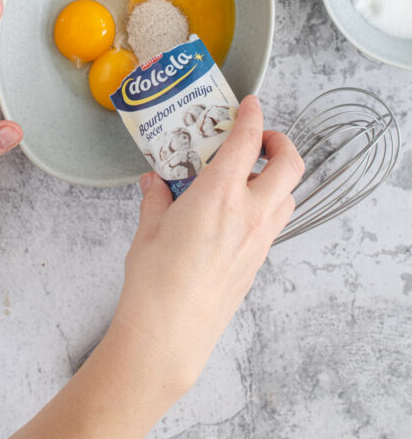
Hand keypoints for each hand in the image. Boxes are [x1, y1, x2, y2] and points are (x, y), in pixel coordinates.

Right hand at [0, 97, 302, 438]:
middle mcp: (248, 214)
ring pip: (288, 196)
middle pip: (289, 166)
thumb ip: (157, 197)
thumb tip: (156, 182)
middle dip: (280, 142)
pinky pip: (274, 224)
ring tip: (251, 174)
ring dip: (278, 177)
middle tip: (260, 138)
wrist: (169, 335)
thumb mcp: (148, 228)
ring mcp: (258, 241)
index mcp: (219, 195)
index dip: (252, 115)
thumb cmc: (155, 283)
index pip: (247, 141)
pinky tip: (238, 212)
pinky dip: (267, 206)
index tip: (249, 103)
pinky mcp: (257, 263)